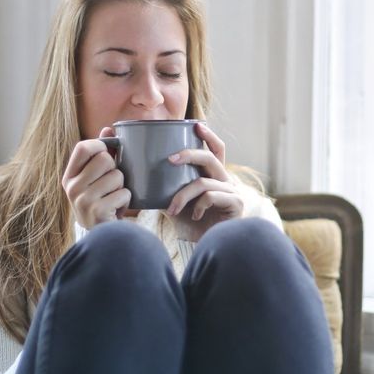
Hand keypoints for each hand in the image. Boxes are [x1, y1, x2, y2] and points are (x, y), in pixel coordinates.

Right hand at [62, 127, 129, 229]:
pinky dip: (126, 200)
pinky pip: (124, 193)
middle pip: (105, 159)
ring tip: (114, 197)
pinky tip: (117, 209)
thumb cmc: (100, 201)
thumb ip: (100, 153)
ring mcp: (83, 200)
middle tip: (112, 183)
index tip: (108, 153)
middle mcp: (72, 187)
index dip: (100, 145)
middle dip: (116, 169)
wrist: (101, 236)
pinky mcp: (97, 211)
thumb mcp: (95, 179)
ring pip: (117, 176)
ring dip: (122, 186)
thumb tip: (108, 128)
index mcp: (69, 176)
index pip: (83, 147)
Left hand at [166, 123, 243, 241]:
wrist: (204, 248)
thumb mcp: (174, 201)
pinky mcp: (235, 204)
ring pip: (203, 182)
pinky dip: (197, 205)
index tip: (196, 125)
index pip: (216, 150)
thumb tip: (138, 173)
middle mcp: (225, 180)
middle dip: (189, 154)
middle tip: (169, 160)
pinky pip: (211, 196)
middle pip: (210, 157)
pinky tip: (194, 216)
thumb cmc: (190, 224)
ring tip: (172, 209)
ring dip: (183, 195)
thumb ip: (164, 187)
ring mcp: (232, 192)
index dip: (209, 136)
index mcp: (214, 176)